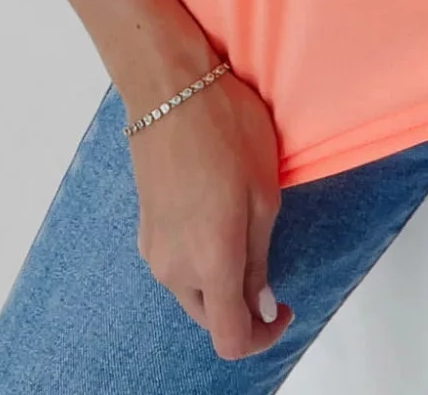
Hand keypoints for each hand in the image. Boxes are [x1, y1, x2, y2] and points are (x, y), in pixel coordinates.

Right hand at [128, 63, 296, 360]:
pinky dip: (199, 259)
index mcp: (210, 264)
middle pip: (211, 317)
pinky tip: (216, 217)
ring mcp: (153, 249)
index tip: (283, 308)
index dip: (262, 338)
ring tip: (244, 231)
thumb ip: (259, 260)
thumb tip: (260, 305)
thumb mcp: (262, 196)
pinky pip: (175, 263)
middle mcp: (174, 268)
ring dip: (220, 281)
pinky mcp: (144, 228)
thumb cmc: (225, 131)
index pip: (231, 338)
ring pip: (191, 291)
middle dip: (242, 307)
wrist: (171, 88)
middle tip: (270, 271)